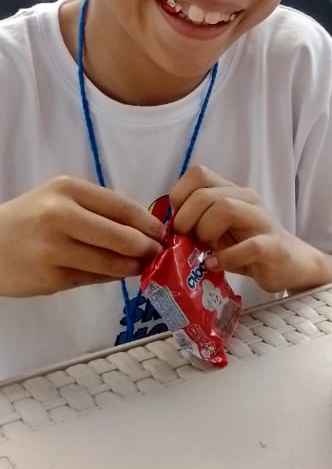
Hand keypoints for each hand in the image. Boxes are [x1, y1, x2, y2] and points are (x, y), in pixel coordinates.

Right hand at [0, 176, 164, 296]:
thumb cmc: (30, 220)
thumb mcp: (59, 199)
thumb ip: (97, 210)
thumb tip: (144, 229)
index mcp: (68, 189)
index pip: (122, 207)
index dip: (149, 223)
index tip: (164, 233)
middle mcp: (61, 216)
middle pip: (122, 237)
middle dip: (147, 248)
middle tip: (158, 254)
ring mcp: (54, 249)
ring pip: (110, 262)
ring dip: (132, 267)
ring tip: (141, 266)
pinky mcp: (51, 278)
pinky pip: (93, 279)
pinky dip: (109, 277)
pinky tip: (114, 274)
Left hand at [170, 165, 331, 293]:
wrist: (292, 265)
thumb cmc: (249, 249)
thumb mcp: (219, 234)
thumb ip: (197, 226)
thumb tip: (168, 230)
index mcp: (231, 192)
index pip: (198, 174)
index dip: (180, 195)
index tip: (177, 220)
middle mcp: (246, 199)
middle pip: (205, 194)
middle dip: (186, 219)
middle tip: (186, 240)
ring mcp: (262, 220)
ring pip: (225, 208)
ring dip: (205, 232)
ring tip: (203, 251)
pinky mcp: (273, 245)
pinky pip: (249, 246)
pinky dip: (226, 257)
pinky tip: (215, 265)